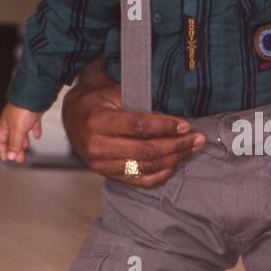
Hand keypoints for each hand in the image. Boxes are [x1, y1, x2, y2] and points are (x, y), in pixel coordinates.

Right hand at [0, 104, 41, 161]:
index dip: (3, 150)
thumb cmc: (23, 110)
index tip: (6, 159)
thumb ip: (14, 143)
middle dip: (15, 149)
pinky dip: (34, 131)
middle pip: (11, 138)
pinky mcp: (32, 114)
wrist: (35, 94)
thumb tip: (11, 156)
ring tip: (26, 149)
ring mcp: (22, 117)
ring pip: (21, 133)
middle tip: (20, 159)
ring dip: (23, 142)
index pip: (1, 140)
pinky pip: (32, 125)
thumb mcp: (17, 130)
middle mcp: (12, 121)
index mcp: (5, 125)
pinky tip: (37, 136)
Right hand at [61, 61, 205, 186]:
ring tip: (193, 149)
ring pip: (146, 166)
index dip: (164, 126)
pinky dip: (161, 174)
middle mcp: (96, 146)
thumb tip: (171, 111)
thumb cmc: (96, 99)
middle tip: (197, 139)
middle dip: (176, 145)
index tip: (185, 125)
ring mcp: (101, 165)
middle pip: (145, 150)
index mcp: (96, 120)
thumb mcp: (112, 90)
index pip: (137, 126)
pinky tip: (176, 164)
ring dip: (174, 159)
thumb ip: (137, 99)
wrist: (73, 116)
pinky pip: (140, 180)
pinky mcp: (108, 175)